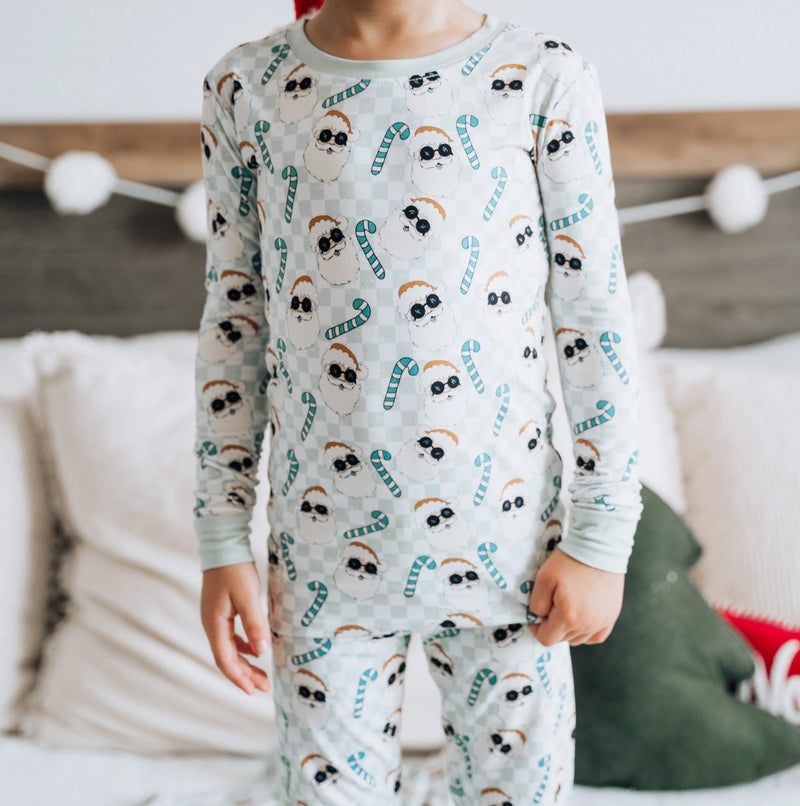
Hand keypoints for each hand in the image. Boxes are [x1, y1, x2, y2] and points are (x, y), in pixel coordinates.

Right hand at [200, 561, 270, 694]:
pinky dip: (243, 647)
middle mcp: (211, 624)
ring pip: (229, 648)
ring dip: (244, 662)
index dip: (238, 677)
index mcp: (215, 623)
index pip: (225, 659)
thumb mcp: (248, 596)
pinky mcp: (221, 610)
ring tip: (261, 675)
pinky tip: (255, 649)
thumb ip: (254, 624)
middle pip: (226, 657)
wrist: (223, 545)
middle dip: (244, 674)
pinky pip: (231, 636)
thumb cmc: (235, 570)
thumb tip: (261, 651)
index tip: (252, 691)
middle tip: (262, 687)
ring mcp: (215, 617)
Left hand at [528, 547, 624, 646]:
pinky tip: (581, 615)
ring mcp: (602, 622)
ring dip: (568, 628)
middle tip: (552, 603)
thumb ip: (536, 604)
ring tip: (567, 605)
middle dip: (552, 625)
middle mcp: (587, 625)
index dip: (537, 628)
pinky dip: (586, 630)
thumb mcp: (544, 578)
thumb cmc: (570, 561)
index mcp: (569, 617)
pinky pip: (595, 636)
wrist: (599, 547)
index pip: (546, 639)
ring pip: (577, 639)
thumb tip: (537, 618)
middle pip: (562, 639)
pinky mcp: (612, 616)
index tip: (537, 614)